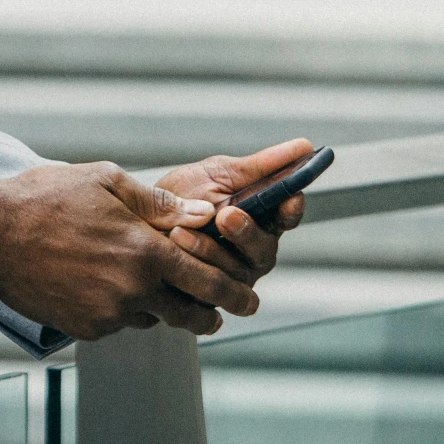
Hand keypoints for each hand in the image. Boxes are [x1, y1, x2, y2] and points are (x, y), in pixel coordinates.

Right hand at [0, 160, 263, 341]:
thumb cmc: (47, 197)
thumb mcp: (106, 182)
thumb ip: (158, 203)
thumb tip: (203, 214)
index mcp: (145, 252)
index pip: (208, 281)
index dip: (235, 293)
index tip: (251, 299)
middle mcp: (132, 291)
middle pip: (190, 315)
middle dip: (211, 314)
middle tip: (225, 311)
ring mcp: (107, 315)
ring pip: (152, 318)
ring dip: (160, 306)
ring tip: (151, 284)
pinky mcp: (83, 329)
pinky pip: (117, 323)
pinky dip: (122, 308)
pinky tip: (106, 283)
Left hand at [158, 138, 314, 288]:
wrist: (138, 222)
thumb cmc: (184, 194)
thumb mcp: (218, 173)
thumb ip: (259, 166)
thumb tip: (305, 146)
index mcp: (262, 219)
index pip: (287, 217)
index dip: (291, 209)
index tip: (290, 197)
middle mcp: (253, 251)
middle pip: (265, 250)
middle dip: (247, 232)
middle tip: (226, 215)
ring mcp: (233, 277)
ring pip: (236, 272)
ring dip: (209, 249)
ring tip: (180, 231)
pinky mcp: (208, 296)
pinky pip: (208, 290)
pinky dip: (191, 267)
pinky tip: (174, 247)